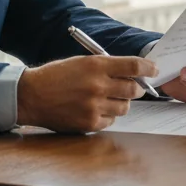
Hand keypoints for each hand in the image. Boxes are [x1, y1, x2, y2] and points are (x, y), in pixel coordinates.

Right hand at [16, 55, 152, 132]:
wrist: (31, 95)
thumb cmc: (56, 76)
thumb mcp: (81, 62)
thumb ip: (106, 67)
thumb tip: (132, 73)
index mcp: (96, 65)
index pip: (133, 65)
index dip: (148, 68)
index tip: (153, 70)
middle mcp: (97, 85)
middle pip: (133, 89)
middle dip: (135, 88)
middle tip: (130, 87)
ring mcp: (94, 106)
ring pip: (125, 107)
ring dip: (120, 103)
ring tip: (106, 99)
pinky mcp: (89, 123)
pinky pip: (111, 121)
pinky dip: (107, 116)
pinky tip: (94, 110)